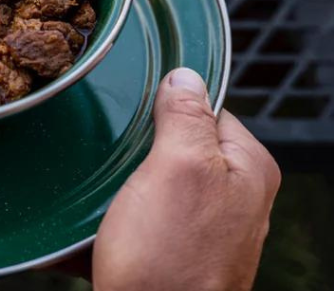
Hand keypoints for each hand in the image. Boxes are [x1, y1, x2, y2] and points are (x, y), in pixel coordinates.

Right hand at [93, 68, 280, 290]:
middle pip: (173, 146)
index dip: (166, 106)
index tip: (133, 111)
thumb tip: (186, 74)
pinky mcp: (170, 253)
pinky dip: (110, 220)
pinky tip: (87, 225)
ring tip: (90, 193)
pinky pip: (135, 220)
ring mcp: (200, 228)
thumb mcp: (180, 168)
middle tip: (106, 157)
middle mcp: (231, 198)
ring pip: (148, 182)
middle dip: (134, 150)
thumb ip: (187, 115)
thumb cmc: (170, 259)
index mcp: (246, 168)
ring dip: (114, 186)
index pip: (206, 108)